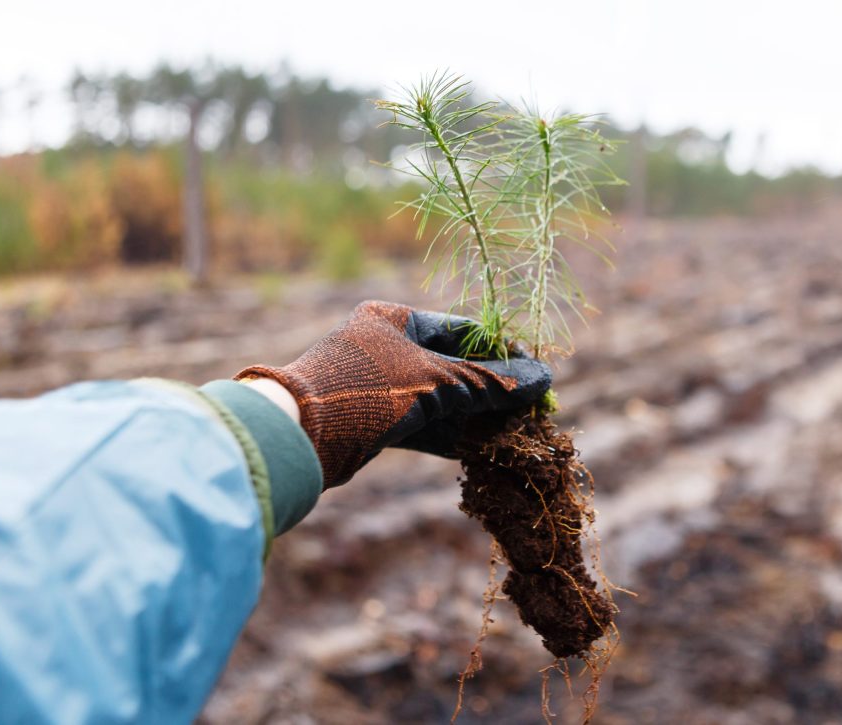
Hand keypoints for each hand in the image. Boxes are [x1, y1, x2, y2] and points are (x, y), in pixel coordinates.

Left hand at [236, 300, 550, 486]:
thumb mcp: (436, 383)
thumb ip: (490, 383)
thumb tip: (544, 380)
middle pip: (455, 367)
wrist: (297, 436)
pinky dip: (452, 435)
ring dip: (476, 416)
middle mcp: (385, 346)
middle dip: (492, 391)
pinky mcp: (373, 421)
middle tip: (530, 411)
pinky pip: (423, 424)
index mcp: (394, 319)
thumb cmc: (367, 391)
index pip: (463, 330)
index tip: (535, 375)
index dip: (503, 353)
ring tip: (515, 433)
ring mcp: (378, 385)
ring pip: (441, 399)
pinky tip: (483, 449)